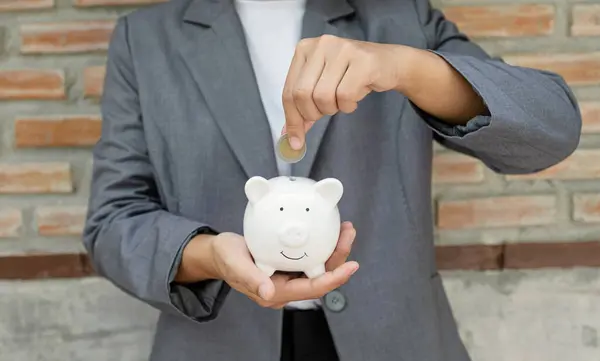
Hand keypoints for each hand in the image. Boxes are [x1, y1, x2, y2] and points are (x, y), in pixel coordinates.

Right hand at [177, 222, 358, 308]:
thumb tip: (268, 293)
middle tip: (348, 234)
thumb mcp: (235, 264)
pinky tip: (328, 229)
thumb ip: (251, 278)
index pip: (311, 289)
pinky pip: (311, 256)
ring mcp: (288, 275)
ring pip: (319, 266)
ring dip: (334, 249)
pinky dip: (323, 244)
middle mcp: (286, 286)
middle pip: (321, 276)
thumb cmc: (225, 258)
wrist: (219, 253)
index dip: (333, 279)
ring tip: (345, 229)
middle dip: (339, 258)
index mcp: (275, 292)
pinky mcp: (288, 263)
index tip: (350, 266)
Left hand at [281, 34, 413, 148]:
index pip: (288, 91)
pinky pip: (345, 96)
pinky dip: (348, 106)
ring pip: (323, 96)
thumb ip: (304, 107)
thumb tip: (289, 136)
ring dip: (333, 108)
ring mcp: (342, 50)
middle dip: (313, 114)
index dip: (292, 119)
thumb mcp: (322, 86)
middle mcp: (321, 44)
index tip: (295, 140)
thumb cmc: (352, 76)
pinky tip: (355, 98)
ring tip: (343, 100)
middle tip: (327, 112)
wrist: (389, 64)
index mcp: (304, 49)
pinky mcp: (362, 61)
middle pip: (302, 94)